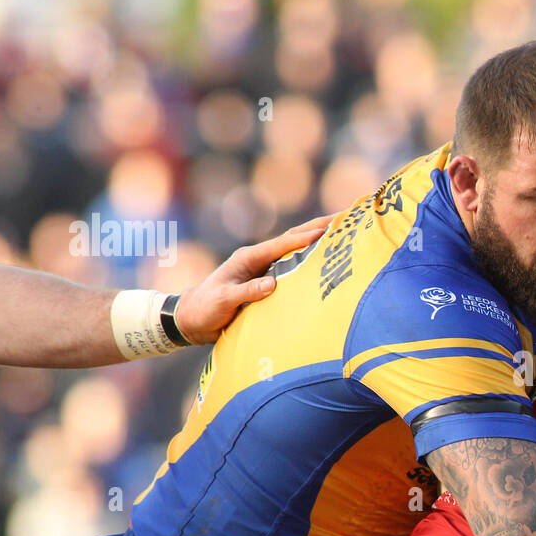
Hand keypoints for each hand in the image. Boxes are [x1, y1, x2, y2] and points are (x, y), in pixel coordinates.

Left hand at [174, 214, 332, 343]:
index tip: (327, 230)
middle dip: (316, 226)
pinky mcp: (265, 278)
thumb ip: (247, 292)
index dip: (304, 238)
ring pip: (293, 248)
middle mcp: (257, 258)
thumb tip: (272, 284)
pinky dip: (308, 256)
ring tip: (340, 230)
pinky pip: (291, 264)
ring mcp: (262, 267)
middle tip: (343, 217)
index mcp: (247, 258)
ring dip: (315, 238)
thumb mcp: (224, 301)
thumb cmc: (205, 308)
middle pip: (291, 238)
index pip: (281, 244)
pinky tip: (323, 257)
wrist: (191, 318)